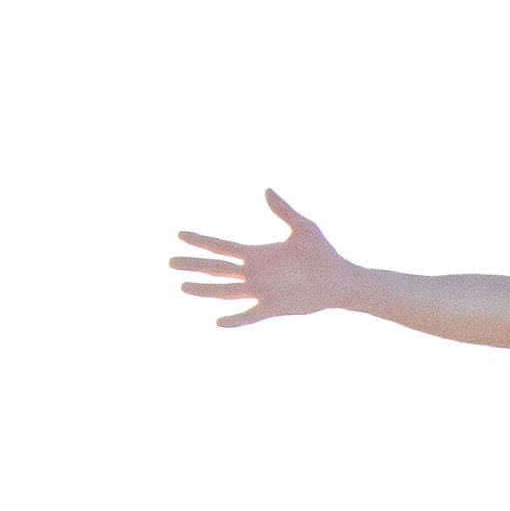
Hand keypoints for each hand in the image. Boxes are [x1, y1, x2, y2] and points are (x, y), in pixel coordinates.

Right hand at [173, 192, 350, 326]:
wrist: (341, 279)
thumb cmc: (323, 254)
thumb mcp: (303, 227)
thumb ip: (284, 210)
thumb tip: (266, 189)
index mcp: (256, 254)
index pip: (221, 246)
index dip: (201, 241)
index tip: (179, 234)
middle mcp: (254, 273)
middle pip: (216, 268)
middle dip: (193, 265)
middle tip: (168, 262)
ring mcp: (261, 291)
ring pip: (225, 291)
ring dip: (204, 289)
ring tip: (182, 287)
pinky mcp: (273, 307)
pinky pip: (249, 314)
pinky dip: (235, 319)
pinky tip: (217, 321)